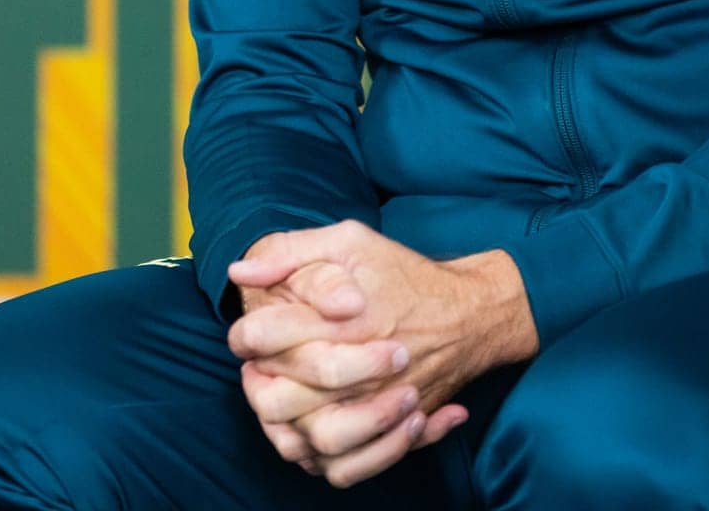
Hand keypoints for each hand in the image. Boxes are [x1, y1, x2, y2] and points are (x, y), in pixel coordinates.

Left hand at [227, 220, 536, 486]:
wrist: (469, 315)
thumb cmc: (405, 274)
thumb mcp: (350, 240)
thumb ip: (292, 250)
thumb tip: (238, 272)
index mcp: (343, 318)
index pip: (265, 335)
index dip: (245, 335)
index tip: (247, 333)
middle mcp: (360, 368)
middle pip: (278, 398)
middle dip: (259, 382)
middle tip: (260, 368)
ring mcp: (377, 406)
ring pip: (311, 439)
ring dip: (287, 425)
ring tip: (285, 400)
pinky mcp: (393, 432)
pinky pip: (344, 467)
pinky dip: (321, 459)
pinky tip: (314, 431)